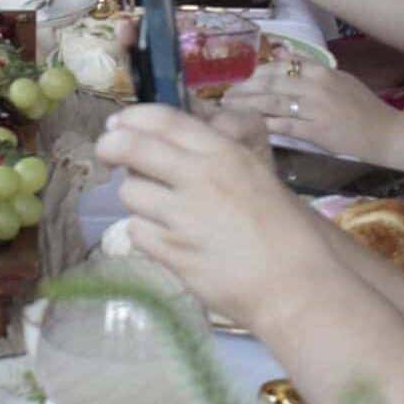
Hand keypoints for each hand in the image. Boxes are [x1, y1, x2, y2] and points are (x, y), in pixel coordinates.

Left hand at [94, 104, 331, 324]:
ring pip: (130, 192)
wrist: (298, 286)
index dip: (132, 117)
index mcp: (223, 153)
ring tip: (156, 208)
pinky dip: (144, 233)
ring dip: (137, 198)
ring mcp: (182, 216)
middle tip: (106, 152)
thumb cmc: (289, 232)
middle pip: (131, 147)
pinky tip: (164, 239)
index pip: (163, 120)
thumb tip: (167, 150)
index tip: (117, 122)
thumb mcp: (255, 177)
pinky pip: (137, 231)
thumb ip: (213, 161)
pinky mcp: (172, 252)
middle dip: (110, 146)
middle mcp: (198, 177)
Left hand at [223, 56, 403, 165]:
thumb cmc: (365, 108)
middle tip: (223, 92)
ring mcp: (315, 109)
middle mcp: (316, 87)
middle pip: (271, 83)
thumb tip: (283, 58)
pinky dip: (263, 124)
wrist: (387, 134)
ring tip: (227, 107)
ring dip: (246, 105)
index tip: (240, 75)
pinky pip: (283, 126)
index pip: (281, 67)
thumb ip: (312, 70)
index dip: (257, 71)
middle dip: (244, 87)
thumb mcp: (341, 80)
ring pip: (272, 103)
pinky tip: (247, 125)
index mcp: (322, 72)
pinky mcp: (316, 131)